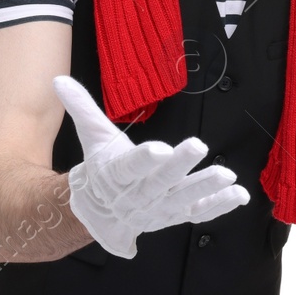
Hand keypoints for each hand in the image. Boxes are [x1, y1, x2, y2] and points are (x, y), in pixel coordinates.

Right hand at [53, 75, 249, 258]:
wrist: (100, 213)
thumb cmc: (101, 168)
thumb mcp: (92, 137)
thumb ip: (81, 108)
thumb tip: (57, 79)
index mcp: (117, 175)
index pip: (129, 167)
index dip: (143, 159)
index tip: (159, 149)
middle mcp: (138, 195)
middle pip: (160, 182)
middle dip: (180, 167)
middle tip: (200, 146)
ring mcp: (159, 209)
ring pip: (183, 200)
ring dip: (205, 188)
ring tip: (227, 175)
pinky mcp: (176, 215)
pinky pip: (199, 213)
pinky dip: (219, 206)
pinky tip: (238, 194)